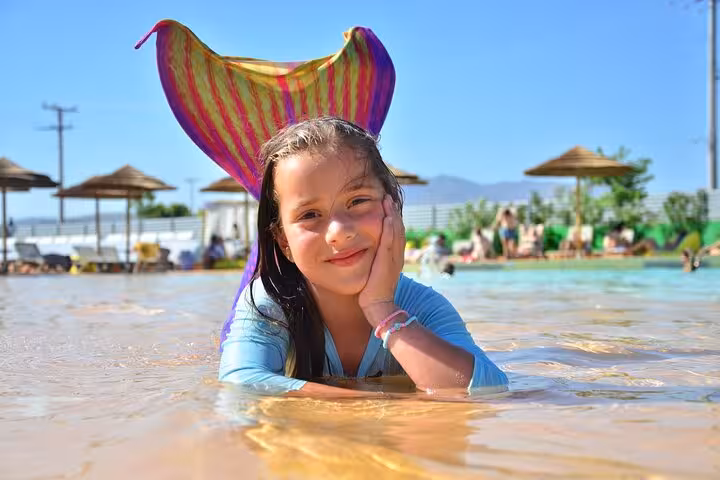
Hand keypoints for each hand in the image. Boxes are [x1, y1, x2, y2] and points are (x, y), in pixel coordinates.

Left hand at [358, 195, 404, 323]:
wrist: (378, 306)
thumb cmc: (372, 292)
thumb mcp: (374, 272)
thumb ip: (373, 261)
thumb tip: (364, 253)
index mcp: (394, 257)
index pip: (395, 233)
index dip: (392, 219)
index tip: (386, 206)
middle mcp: (397, 256)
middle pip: (398, 229)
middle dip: (393, 212)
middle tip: (388, 198)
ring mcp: (394, 258)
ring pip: (396, 232)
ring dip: (392, 215)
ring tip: (387, 201)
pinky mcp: (387, 262)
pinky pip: (390, 242)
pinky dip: (390, 228)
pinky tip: (387, 217)